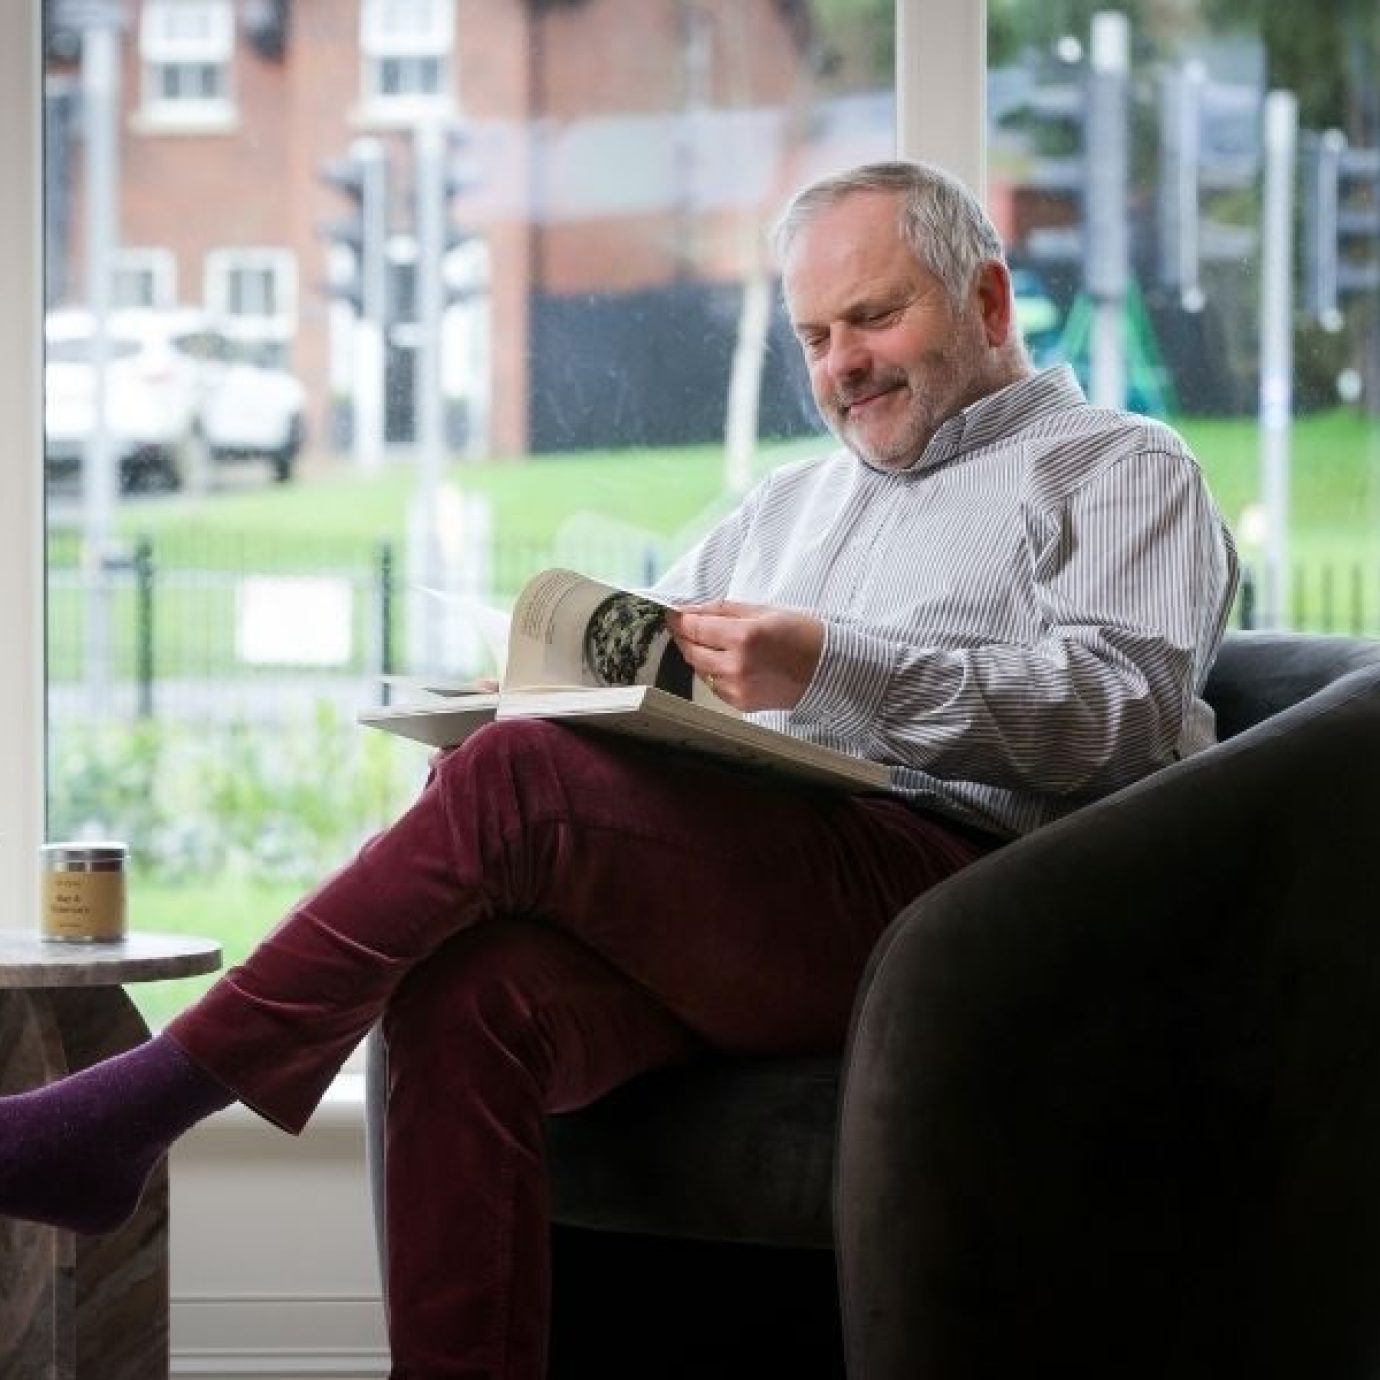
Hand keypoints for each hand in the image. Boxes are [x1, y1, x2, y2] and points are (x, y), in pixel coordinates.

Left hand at [667, 601, 823, 710]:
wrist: (829, 671)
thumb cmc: (802, 634)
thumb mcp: (764, 611)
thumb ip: (723, 610)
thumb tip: (691, 610)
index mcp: (743, 637)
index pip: (695, 627)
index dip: (680, 618)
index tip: (674, 613)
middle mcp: (736, 665)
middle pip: (691, 650)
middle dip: (685, 635)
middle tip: (686, 625)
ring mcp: (737, 688)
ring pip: (699, 669)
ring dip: (698, 653)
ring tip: (709, 641)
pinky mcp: (741, 703)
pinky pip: (714, 685)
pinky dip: (713, 671)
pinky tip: (726, 660)